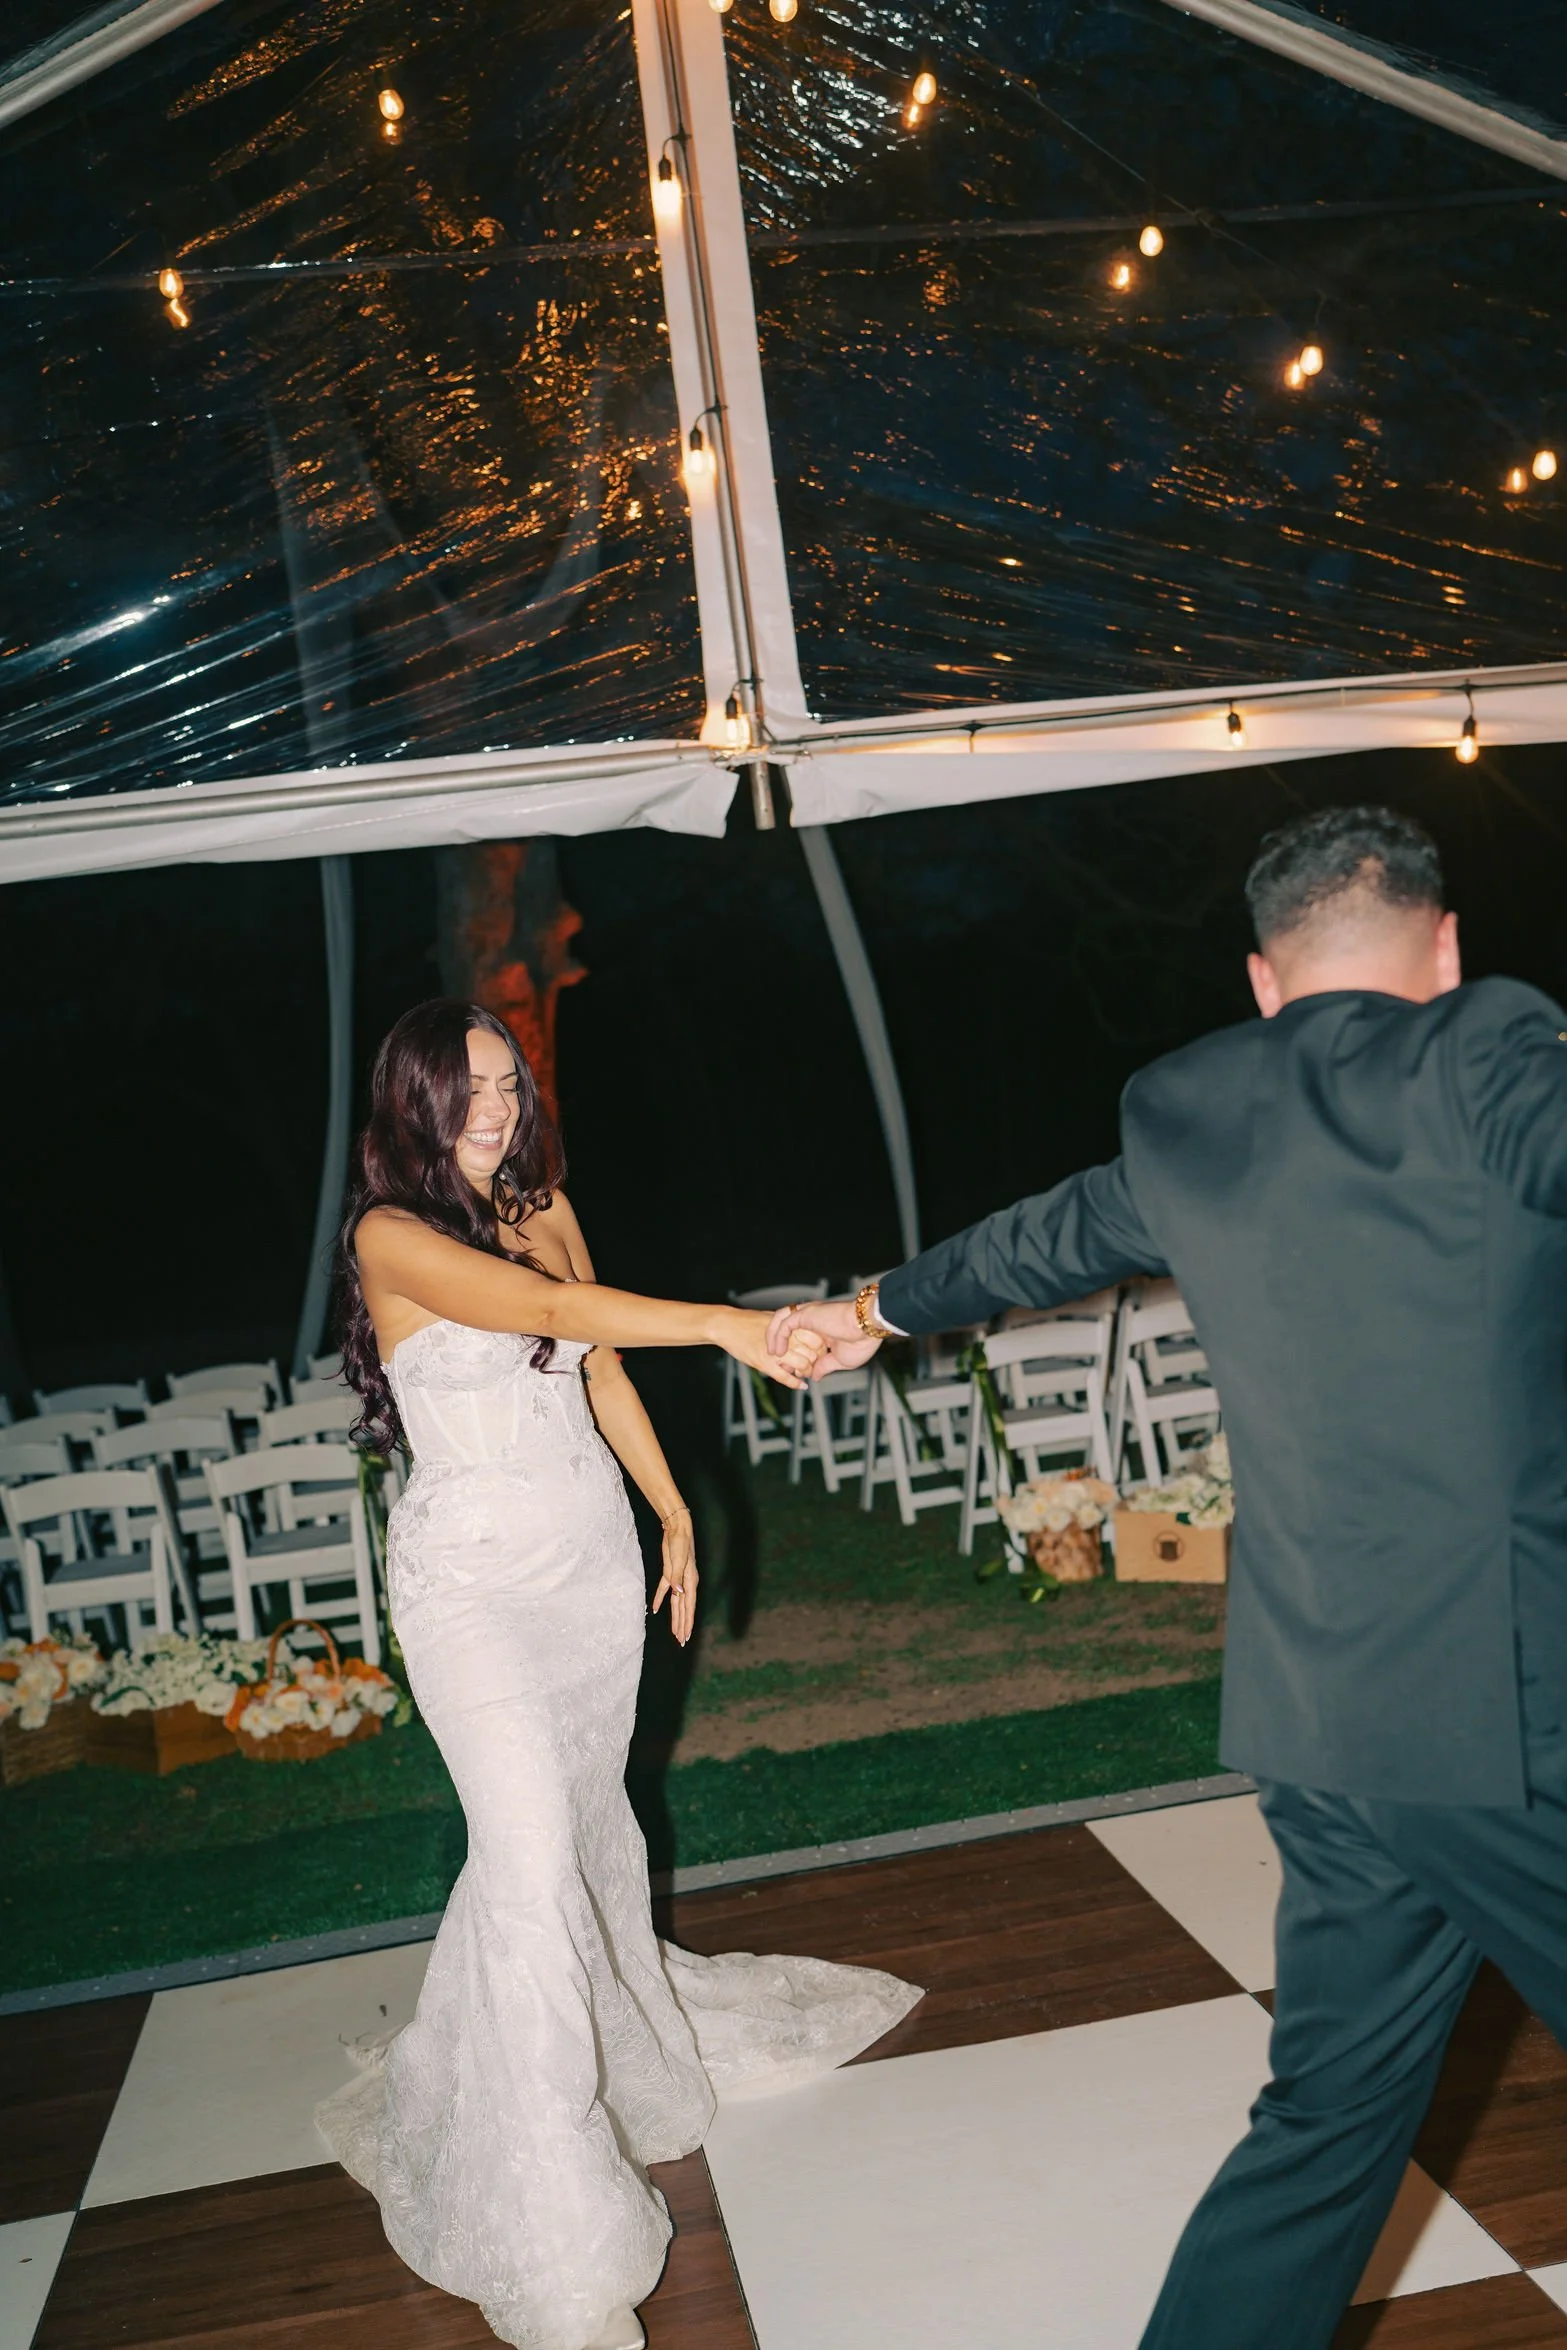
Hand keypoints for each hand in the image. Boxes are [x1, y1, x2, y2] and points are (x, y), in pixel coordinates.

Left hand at [651, 1505, 697, 1645]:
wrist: (677, 1529)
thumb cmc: (681, 1543)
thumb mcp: (679, 1559)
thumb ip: (677, 1577)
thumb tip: (679, 1593)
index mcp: (690, 1582)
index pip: (689, 1607)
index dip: (687, 1622)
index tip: (686, 1636)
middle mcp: (685, 1583)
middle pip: (684, 1609)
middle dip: (683, 1625)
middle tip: (682, 1641)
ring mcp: (677, 1579)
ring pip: (676, 1603)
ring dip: (675, 1617)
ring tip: (675, 1632)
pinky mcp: (668, 1573)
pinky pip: (664, 1590)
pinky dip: (660, 1600)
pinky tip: (656, 1610)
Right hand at [717, 1306, 824, 1387]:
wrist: (727, 1325)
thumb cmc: (747, 1321)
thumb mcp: (772, 1317)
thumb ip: (788, 1324)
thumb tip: (803, 1327)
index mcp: (788, 1326)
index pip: (816, 1338)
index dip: (821, 1347)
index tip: (820, 1351)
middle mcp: (784, 1338)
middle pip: (812, 1353)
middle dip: (815, 1361)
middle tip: (814, 1364)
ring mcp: (775, 1352)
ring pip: (801, 1365)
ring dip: (806, 1372)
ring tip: (805, 1373)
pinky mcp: (764, 1363)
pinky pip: (784, 1377)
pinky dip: (795, 1383)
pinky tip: (801, 1386)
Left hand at [766, 1297, 883, 1378]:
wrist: (867, 1327)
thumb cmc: (861, 1342)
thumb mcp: (840, 1361)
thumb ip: (824, 1366)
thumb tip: (814, 1376)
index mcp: (824, 1330)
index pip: (802, 1340)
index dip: (795, 1355)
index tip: (794, 1371)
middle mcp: (815, 1320)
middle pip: (789, 1329)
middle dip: (781, 1345)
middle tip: (779, 1363)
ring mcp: (809, 1315)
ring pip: (781, 1320)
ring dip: (774, 1337)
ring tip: (772, 1354)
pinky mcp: (805, 1314)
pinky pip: (783, 1323)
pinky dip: (777, 1337)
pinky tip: (777, 1351)